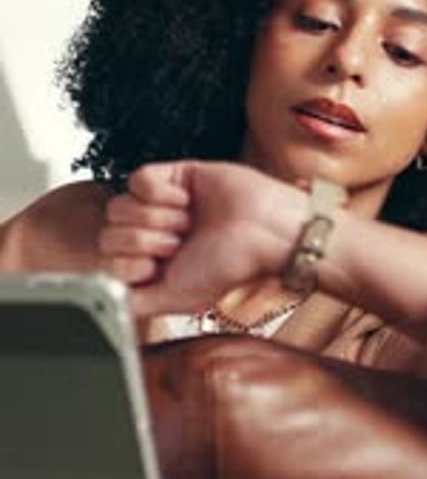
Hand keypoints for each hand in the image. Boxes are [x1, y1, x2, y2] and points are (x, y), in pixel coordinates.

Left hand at [99, 160, 307, 316]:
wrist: (266, 231)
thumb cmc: (231, 265)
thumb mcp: (178, 298)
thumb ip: (138, 303)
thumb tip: (108, 302)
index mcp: (151, 261)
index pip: (109, 259)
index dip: (131, 263)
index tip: (161, 267)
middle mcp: (151, 233)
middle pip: (109, 233)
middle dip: (146, 241)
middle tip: (180, 242)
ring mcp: (158, 203)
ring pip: (119, 206)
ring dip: (156, 217)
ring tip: (186, 222)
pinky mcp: (170, 175)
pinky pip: (137, 180)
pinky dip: (160, 193)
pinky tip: (186, 200)